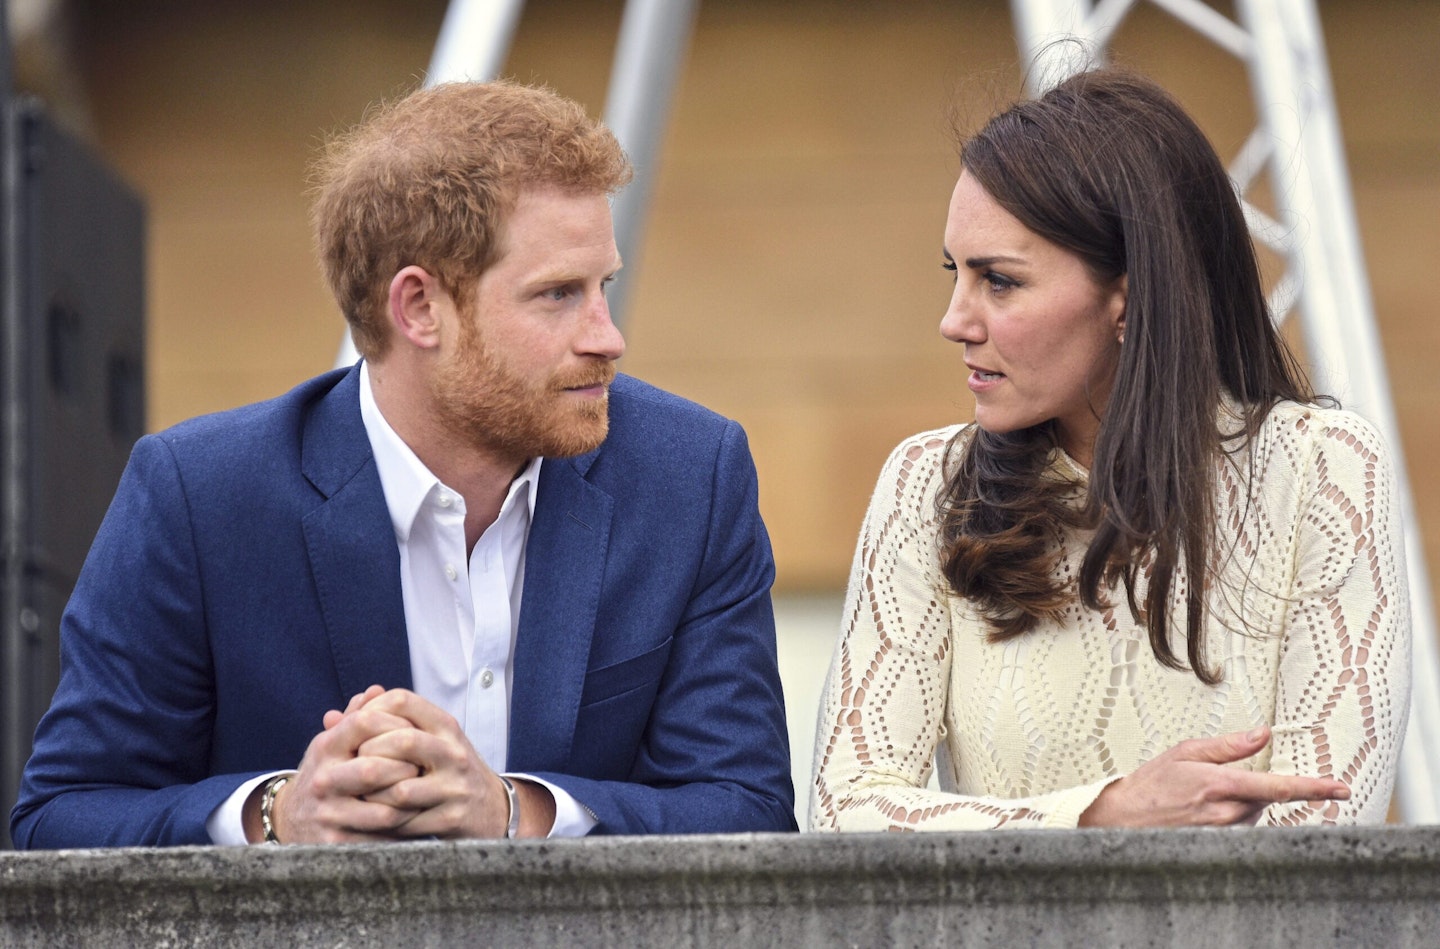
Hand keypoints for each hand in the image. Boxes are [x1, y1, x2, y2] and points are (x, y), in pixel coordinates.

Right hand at [248, 685, 424, 843]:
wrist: (291, 820)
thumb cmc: (327, 773)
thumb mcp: (333, 743)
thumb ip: (356, 717)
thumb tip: (378, 690)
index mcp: (326, 748)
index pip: (365, 723)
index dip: (397, 724)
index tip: (416, 732)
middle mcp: (323, 780)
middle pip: (374, 769)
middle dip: (407, 768)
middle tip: (424, 768)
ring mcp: (329, 814)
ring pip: (384, 810)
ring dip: (410, 802)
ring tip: (423, 794)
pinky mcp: (337, 844)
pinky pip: (382, 838)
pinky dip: (403, 829)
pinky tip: (414, 820)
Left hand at [348, 689, 555, 838]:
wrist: (491, 808)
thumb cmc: (447, 769)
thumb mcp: (428, 740)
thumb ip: (383, 725)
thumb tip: (329, 717)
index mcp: (446, 726)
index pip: (403, 701)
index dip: (371, 711)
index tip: (356, 729)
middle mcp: (454, 752)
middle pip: (401, 741)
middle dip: (369, 755)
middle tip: (355, 767)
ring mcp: (455, 787)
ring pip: (400, 789)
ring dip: (373, 796)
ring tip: (363, 796)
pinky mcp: (452, 818)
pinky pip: (406, 822)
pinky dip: (385, 821)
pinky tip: (378, 818)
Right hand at [1078, 726, 1350, 827]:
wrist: (1122, 819)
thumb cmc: (1149, 785)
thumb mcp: (1186, 752)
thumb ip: (1228, 745)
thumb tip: (1261, 733)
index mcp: (1220, 784)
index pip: (1278, 786)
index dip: (1313, 787)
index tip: (1339, 788)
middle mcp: (1225, 813)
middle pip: (1267, 800)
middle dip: (1255, 788)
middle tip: (1219, 782)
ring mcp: (1222, 833)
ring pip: (1254, 816)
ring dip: (1242, 804)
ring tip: (1203, 799)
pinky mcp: (1218, 847)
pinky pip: (1240, 830)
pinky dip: (1232, 818)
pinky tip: (1204, 814)